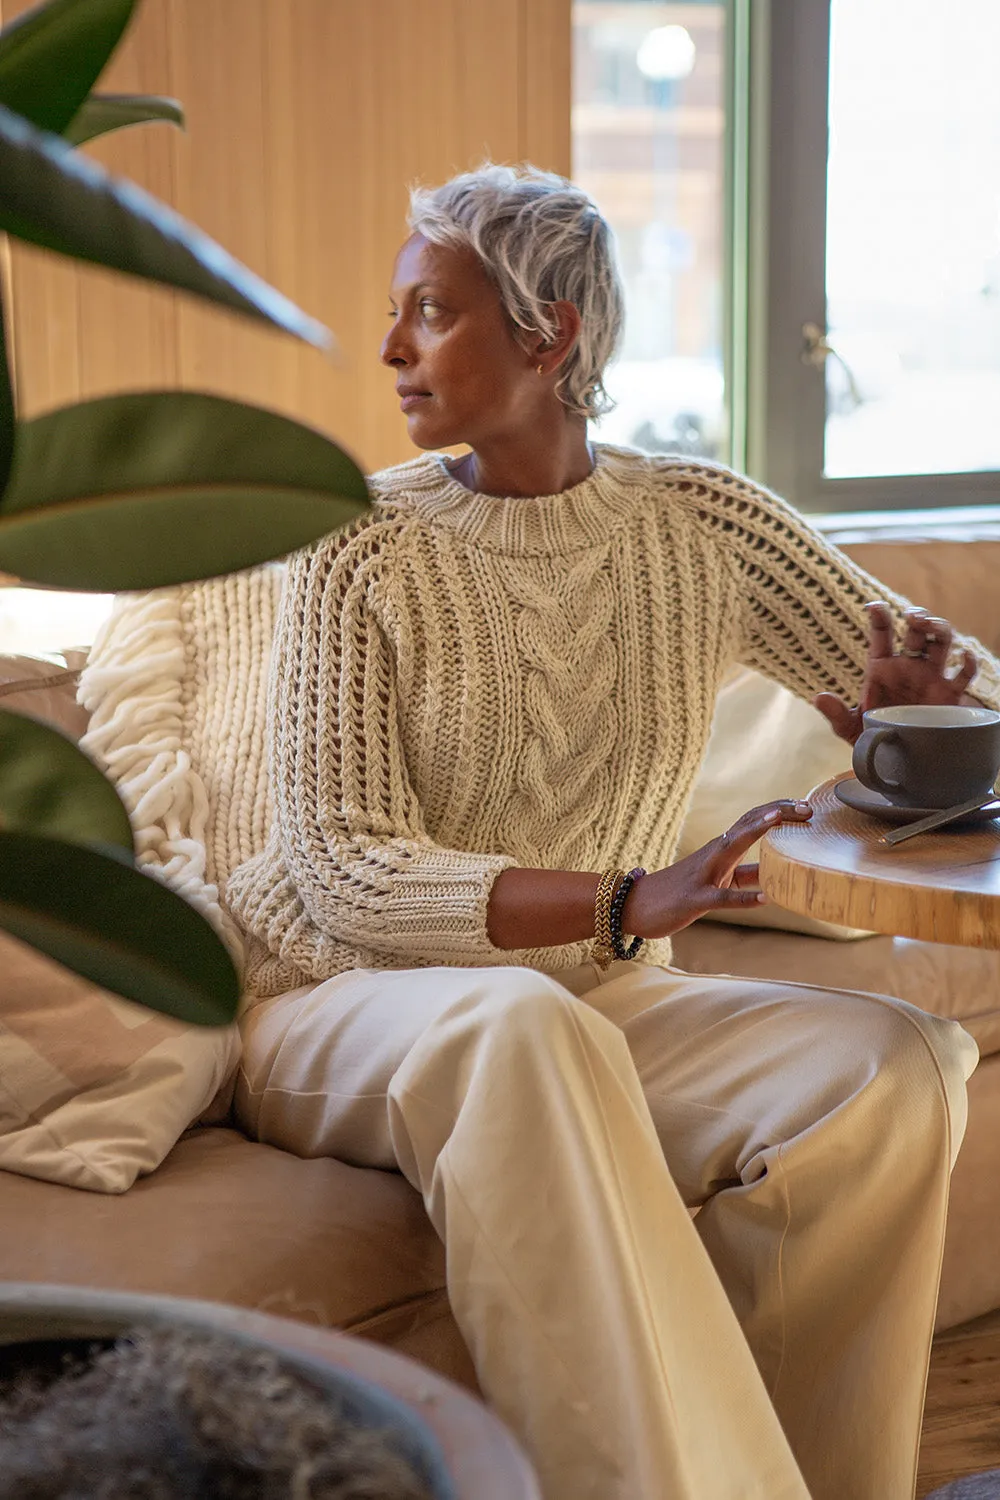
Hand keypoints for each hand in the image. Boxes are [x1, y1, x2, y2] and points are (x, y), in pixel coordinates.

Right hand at [624, 799, 812, 939]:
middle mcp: (713, 854)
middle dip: (778, 813)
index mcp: (720, 849)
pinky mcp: (696, 900)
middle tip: (808, 807)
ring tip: (781, 820)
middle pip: (748, 824)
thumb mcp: (717, 880)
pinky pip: (723, 898)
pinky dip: (744, 897)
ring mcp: (704, 875)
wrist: (634, 905)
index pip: (752, 821)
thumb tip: (777, 876)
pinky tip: (765, 898)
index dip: (780, 811)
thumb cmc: (680, 892)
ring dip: (755, 831)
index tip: (807, 806)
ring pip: (732, 847)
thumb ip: (744, 875)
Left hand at [814, 601, 976, 745]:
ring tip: (931, 626)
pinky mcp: (949, 694)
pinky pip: (964, 674)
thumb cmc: (875, 737)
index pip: (881, 634)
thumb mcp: (850, 728)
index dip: (879, 616)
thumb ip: (836, 714)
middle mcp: (908, 666)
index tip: (874, 607)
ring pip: (942, 641)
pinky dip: (968, 663)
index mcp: (882, 667)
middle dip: (918, 616)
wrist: (900, 761)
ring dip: (940, 628)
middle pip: (917, 630)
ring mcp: (930, 677)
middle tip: (913, 617)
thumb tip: (819, 698)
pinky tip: (963, 657)